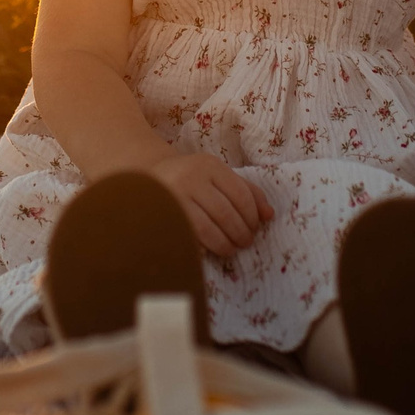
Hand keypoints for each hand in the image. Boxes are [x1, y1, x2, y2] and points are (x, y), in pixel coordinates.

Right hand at [148, 152, 274, 256]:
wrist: (145, 181)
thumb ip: (246, 192)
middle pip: (226, 213)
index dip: (252, 216)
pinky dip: (205, 247)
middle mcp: (190, 177)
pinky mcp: (163, 217)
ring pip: (209, 228)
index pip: (240, 194)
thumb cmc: (190, 181)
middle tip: (245, 242)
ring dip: (225, 244)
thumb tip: (269, 215)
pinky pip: (190, 237)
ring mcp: (174, 197)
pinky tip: (211, 250)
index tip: (255, 228)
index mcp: (208, 165)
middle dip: (241, 233)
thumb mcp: (217, 177)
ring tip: (231, 249)